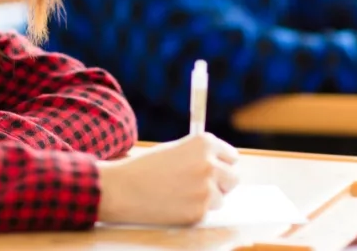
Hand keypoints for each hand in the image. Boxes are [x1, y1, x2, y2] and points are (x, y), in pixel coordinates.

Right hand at [96, 133, 238, 225]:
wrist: (122, 188)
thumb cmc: (145, 167)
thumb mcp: (175, 150)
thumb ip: (200, 155)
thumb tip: (222, 167)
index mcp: (204, 143)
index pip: (232, 157)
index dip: (221, 164)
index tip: (215, 169)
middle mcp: (210, 164)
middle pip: (233, 178)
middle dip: (221, 183)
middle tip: (202, 186)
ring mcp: (206, 190)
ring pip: (220, 198)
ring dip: (206, 199)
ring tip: (180, 194)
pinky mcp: (198, 212)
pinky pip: (205, 213)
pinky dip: (192, 211)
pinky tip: (173, 204)